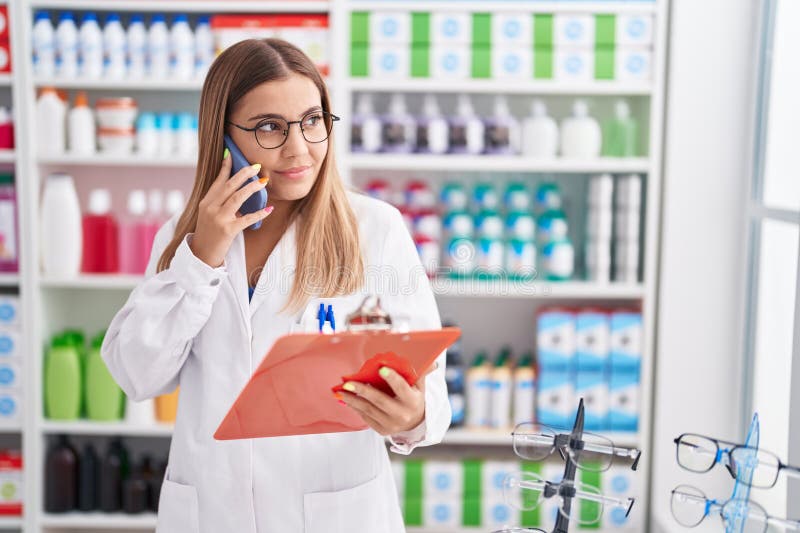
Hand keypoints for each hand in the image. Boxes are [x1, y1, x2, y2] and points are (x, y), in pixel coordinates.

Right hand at [189, 151, 271, 266]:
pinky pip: (247, 219)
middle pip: (229, 185)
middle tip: (256, 166)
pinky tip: (269, 209)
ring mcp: (219, 218)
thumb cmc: (209, 234)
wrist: (201, 254)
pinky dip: (259, 214)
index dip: (225, 166)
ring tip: (263, 182)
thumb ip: (218, 202)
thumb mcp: (208, 214)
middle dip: (243, 174)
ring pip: (238, 198)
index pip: (218, 180)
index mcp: (206, 201)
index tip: (232, 154)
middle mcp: (211, 207)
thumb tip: (236, 189)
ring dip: (252, 188)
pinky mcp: (228, 230)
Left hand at [339, 366, 425, 435]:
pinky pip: (366, 418)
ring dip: (353, 400)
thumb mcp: (420, 386)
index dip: (392, 378)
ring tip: (341, 391)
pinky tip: (347, 399)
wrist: (415, 422)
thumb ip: (422, 373)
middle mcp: (402, 415)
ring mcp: (391, 425)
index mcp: (412, 401)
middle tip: (348, 383)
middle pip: (379, 401)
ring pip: (369, 410)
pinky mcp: (382, 430)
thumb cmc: (415, 398)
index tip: (381, 369)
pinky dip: (355, 407)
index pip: (401, 388)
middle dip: (362, 391)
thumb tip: (432, 361)